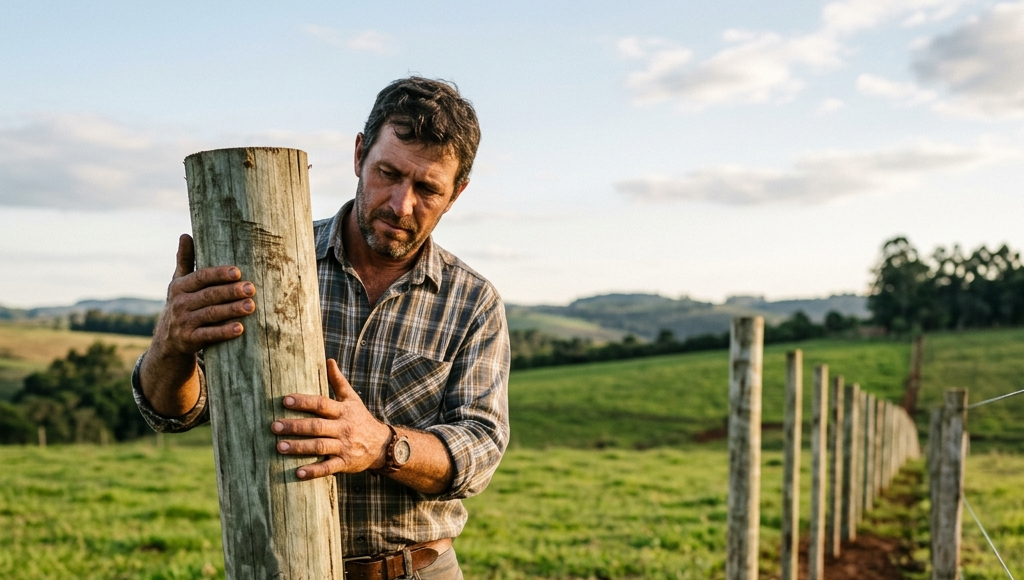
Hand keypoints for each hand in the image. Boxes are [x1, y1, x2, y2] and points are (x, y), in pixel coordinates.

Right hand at [151, 234, 257, 358]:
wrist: (168, 343)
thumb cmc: (182, 306)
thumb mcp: (179, 284)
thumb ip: (185, 261)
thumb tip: (185, 234)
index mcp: (179, 287)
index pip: (201, 277)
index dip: (219, 274)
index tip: (237, 272)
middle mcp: (179, 304)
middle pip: (209, 295)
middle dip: (231, 292)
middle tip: (251, 288)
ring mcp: (183, 323)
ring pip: (210, 314)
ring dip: (232, 310)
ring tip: (251, 306)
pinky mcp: (188, 341)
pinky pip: (208, 335)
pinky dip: (224, 332)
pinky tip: (240, 328)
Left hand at [272, 359, 391, 479]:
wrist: (381, 444)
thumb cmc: (360, 418)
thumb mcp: (352, 399)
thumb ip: (338, 381)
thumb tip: (328, 360)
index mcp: (343, 411)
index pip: (321, 404)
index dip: (304, 401)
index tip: (285, 400)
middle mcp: (343, 428)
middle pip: (316, 426)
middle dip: (294, 426)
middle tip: (274, 426)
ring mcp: (344, 446)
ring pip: (319, 446)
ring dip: (299, 447)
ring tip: (279, 447)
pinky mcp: (345, 463)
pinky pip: (328, 468)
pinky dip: (313, 471)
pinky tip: (297, 472)